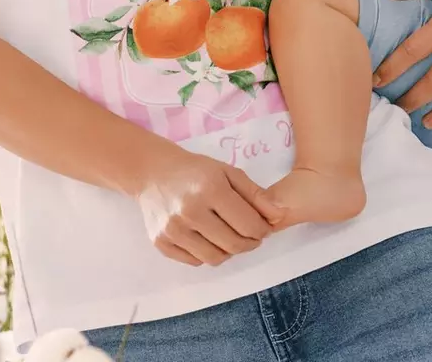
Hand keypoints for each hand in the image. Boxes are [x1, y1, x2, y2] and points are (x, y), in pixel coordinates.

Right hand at [135, 144, 280, 266]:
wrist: (153, 172)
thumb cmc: (196, 170)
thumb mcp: (228, 172)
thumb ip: (255, 194)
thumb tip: (278, 216)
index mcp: (210, 189)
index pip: (248, 225)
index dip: (261, 230)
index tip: (263, 226)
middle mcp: (190, 212)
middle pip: (233, 245)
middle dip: (249, 243)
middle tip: (251, 235)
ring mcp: (173, 230)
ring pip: (214, 258)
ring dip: (229, 251)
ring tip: (230, 236)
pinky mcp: (161, 243)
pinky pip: (195, 261)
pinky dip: (207, 254)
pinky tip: (209, 238)